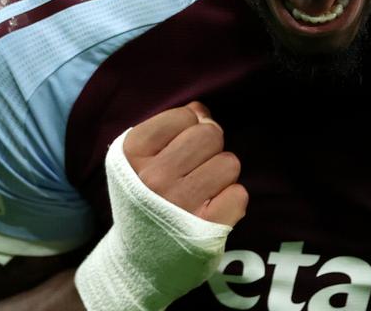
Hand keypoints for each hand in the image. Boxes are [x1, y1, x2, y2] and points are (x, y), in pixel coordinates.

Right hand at [122, 101, 248, 225]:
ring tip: (201, 191)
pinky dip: (230, 200)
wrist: (138, 260)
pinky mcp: (205, 229)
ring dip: (220, 175)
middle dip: (208, 148)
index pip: (185, 116)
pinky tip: (210, 209)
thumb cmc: (144, 199)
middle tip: (193, 170)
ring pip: (229, 163)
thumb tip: (201, 110)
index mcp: (132, 152)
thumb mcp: (140, 158)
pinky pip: (239, 194)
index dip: (188, 129)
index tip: (178, 150)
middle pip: (210, 134)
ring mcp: (179, 204)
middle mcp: (153, 178)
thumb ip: (168, 127)